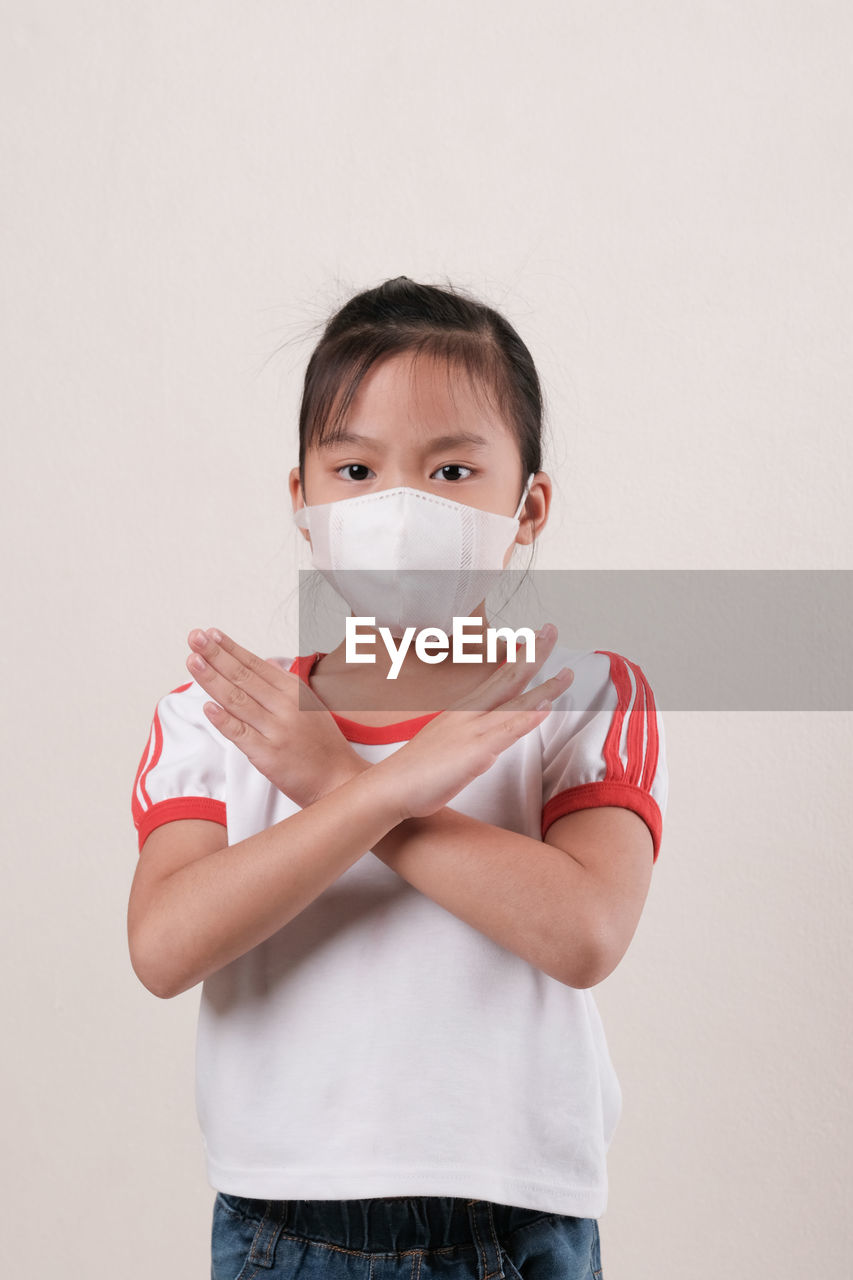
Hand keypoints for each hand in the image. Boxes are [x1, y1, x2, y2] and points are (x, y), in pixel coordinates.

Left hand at [185, 628, 364, 807]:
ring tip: (193, 661)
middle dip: (216, 655)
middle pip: (243, 676)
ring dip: (212, 679)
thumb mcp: (311, 705)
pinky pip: (240, 734)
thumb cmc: (324, 744)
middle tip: (195, 638)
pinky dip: (223, 719)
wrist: (339, 779)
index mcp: (295, 691)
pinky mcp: (268, 755)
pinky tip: (206, 706)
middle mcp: (286, 706)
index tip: (210, 634)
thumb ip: (285, 683)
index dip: (230, 648)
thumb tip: (266, 661)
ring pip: (237, 700)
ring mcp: (276, 730)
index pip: (255, 664)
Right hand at [371, 623, 573, 821]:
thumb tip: (486, 732)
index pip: (496, 676)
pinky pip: (507, 731)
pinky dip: (528, 716)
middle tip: (551, 629)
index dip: (518, 656)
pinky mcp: (475, 752)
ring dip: (544, 686)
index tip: (534, 638)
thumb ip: (467, 732)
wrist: (391, 786)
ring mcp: (472, 730)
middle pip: (507, 677)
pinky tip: (547, 706)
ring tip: (567, 672)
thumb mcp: (445, 741)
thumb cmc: (417, 770)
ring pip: (514, 702)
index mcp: (462, 709)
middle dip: (533, 652)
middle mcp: (468, 713)